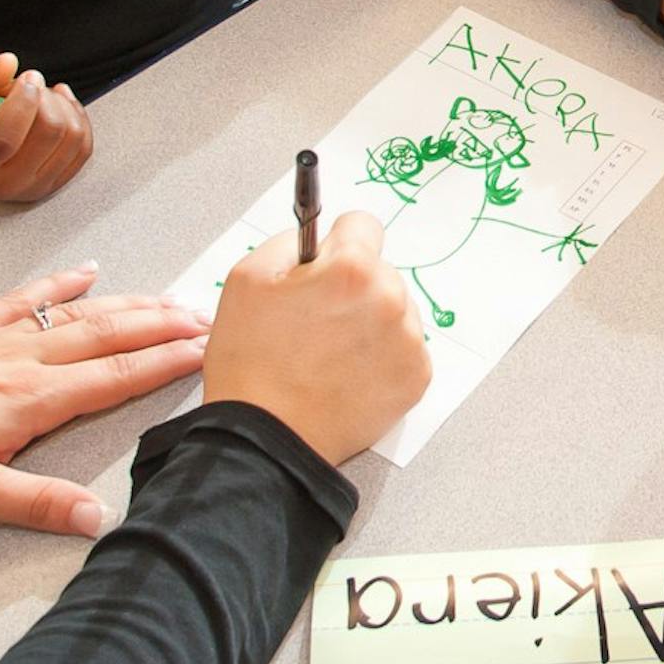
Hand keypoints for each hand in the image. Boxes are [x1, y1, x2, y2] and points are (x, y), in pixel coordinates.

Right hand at [0, 51, 92, 201]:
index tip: (25, 78)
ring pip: (72, 137)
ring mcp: (32, 188)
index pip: (5, 137)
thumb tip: (8, 62)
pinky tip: (58, 102)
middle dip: (44, 96)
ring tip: (39, 95)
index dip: (23, 101)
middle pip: (48, 133)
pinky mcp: (53, 183)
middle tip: (26, 84)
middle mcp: (4, 183)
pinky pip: (83, 147)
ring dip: (60, 105)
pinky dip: (76, 116)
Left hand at [0, 263, 211, 535]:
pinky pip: (26, 299)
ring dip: (127, 305)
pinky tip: (88, 273)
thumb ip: (39, 502)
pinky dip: (60, 284)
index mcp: (29, 401)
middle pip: (106, 335)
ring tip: (170, 299)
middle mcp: (22, 360)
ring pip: (76, 314)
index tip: (205, 351)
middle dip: (160, 325)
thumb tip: (100, 518)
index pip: (113, 377)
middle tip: (207, 317)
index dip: (163, 364)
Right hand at [198, 213, 429, 465]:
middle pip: (379, 270)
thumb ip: (289, 241)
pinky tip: (347, 373)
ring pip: (393, 308)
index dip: (334, 244)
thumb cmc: (252, 363)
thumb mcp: (247, 278)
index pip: (362, 224)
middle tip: (315, 320)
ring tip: (329, 353)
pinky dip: (380, 356)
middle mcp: (390, 299)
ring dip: (369, 320)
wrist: (267, 439)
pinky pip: (403, 347)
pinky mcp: (416, 377)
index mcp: (352, 268)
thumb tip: (317, 237)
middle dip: (351, 286)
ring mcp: (408, 341)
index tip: (321, 268)